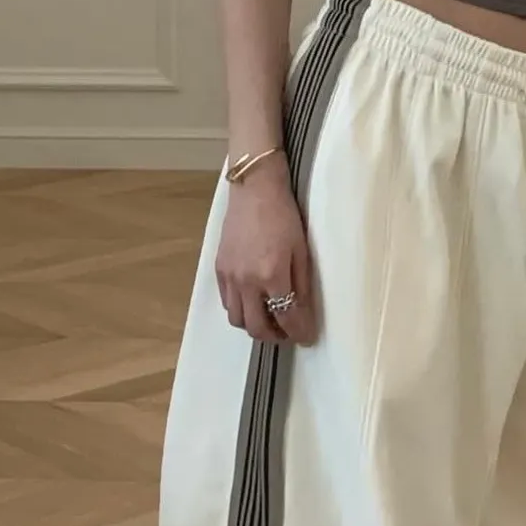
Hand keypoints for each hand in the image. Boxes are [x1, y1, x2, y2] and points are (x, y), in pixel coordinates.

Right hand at [215, 154, 316, 345]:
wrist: (254, 188)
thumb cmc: (283, 215)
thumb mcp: (301, 250)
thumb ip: (302, 285)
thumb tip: (304, 313)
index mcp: (271, 275)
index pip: (286, 318)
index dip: (299, 333)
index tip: (306, 337)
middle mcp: (246, 281)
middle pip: (256, 328)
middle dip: (274, 336)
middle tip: (287, 331)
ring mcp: (229, 276)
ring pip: (237, 319)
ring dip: (254, 324)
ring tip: (269, 316)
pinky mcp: (218, 268)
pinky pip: (226, 302)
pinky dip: (240, 308)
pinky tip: (253, 298)